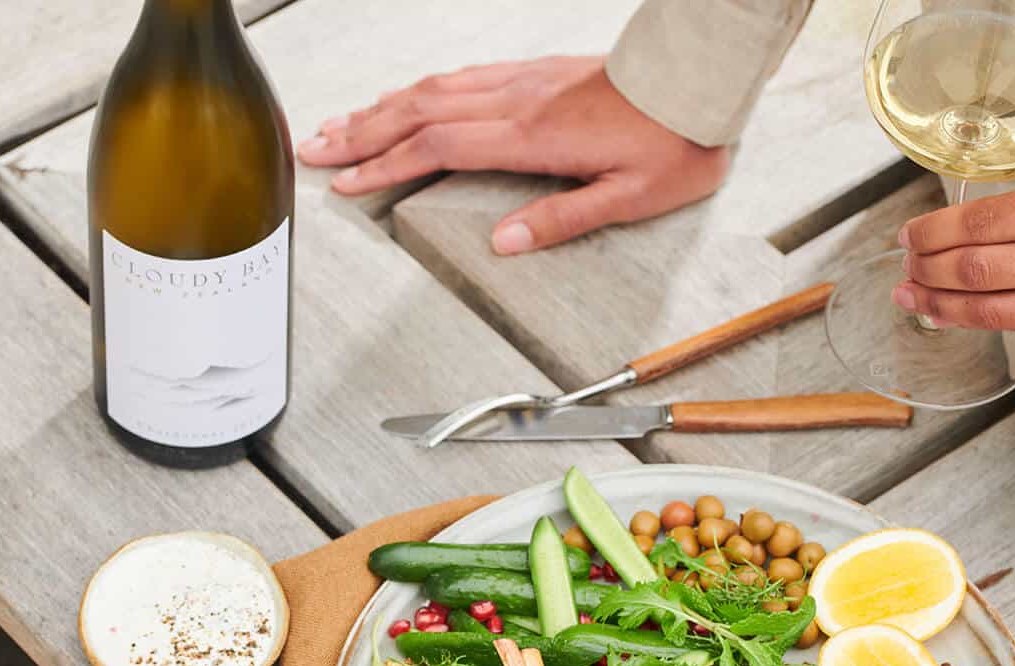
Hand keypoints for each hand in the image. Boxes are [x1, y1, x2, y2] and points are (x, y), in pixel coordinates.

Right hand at [297, 56, 728, 254]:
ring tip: (341, 124)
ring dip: (381, 108)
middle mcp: (517, 103)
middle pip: (419, 112)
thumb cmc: (674, 141)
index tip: (344, 181)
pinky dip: (420, 90)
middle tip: (313, 148)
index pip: (438, 147)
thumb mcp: (629, 197)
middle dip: (360, 133)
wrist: (701, 81)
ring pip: (434, 90)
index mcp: (532, 139)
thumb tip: (503, 242)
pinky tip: (405, 98)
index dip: (384, 164)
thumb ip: (563, 219)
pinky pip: (462, 76)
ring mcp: (523, 83)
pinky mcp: (536, 73)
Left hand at [895, 161, 1014, 351]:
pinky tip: (961, 316)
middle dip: (928, 270)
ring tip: (911, 298)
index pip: (985, 221)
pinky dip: (988, 323)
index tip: (908, 236)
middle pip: (979, 267)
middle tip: (902, 268)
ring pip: (995, 309)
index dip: (935, 232)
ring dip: (942, 304)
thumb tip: (973, 238)